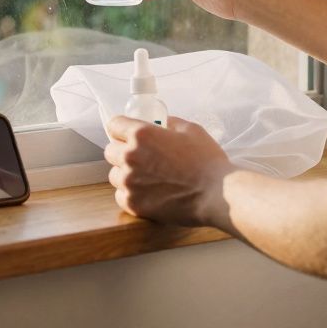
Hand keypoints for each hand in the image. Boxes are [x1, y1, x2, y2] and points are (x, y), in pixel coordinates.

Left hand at [104, 115, 236, 226]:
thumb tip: (162, 124)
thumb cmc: (207, 161)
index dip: (120, 128)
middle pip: (110, 151)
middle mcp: (130, 157)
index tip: (125, 133)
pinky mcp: (134, 204)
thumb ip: (170, 123)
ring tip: (146, 177)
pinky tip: (147, 192)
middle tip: (139, 156)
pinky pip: (121, 196)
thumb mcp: (190, 130)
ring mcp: (130, 182)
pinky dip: (131, 194)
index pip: (114, 125)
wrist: (217, 194)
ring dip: (125, 174)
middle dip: (122, 151)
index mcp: (141, 135)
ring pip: (114, 175)